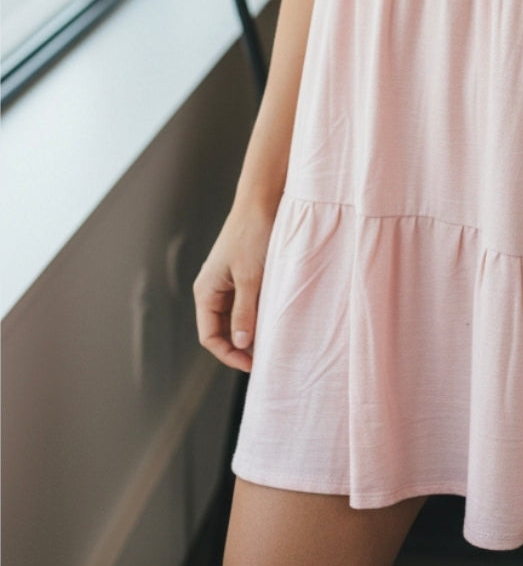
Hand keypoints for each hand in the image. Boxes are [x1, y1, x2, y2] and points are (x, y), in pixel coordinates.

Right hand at [193, 205, 274, 372]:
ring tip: (271, 340)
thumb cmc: (252, 234)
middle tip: (265, 357)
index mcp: (206, 291)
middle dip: (240, 345)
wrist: (263, 200)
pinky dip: (258, 314)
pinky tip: (274, 318)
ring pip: (236, 317)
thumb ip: (244, 313)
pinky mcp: (243, 274)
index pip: (209, 336)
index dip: (228, 354)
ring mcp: (228, 281)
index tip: (252, 364)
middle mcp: (213, 289)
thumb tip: (241, 344)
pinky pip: (246, 302)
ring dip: (250, 330)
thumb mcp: (250, 277)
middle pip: (221, 330)